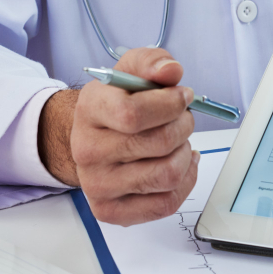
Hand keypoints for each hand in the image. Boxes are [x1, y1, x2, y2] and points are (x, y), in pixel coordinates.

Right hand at [38, 48, 198, 225]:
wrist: (93, 138)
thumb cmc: (117, 104)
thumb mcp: (130, 71)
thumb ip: (152, 62)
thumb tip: (171, 71)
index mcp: (89, 110)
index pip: (132, 114)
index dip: (169, 104)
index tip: (182, 96)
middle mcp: (87, 151)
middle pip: (158, 144)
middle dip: (184, 126)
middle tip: (182, 118)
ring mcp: (97, 185)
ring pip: (167, 175)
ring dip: (185, 153)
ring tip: (178, 142)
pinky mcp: (110, 211)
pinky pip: (166, 204)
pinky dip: (184, 181)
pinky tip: (179, 164)